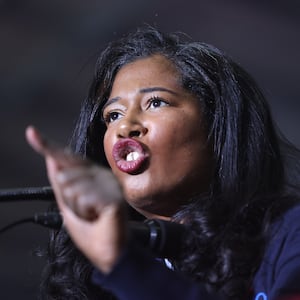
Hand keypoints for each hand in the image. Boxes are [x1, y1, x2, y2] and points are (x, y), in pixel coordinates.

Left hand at [26, 126, 126, 272]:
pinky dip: (86, 212)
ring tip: (92, 215)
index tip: (31, 133)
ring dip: (76, 208)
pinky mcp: (114, 195)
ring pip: (72, 187)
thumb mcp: (67, 204)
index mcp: (91, 175)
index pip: (66, 158)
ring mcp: (108, 184)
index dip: (47, 145)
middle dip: (67, 199)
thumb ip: (60, 181)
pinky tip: (99, 216)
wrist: (109, 251)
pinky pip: (84, 198)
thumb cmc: (90, 228)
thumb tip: (51, 158)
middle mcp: (100, 175)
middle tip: (84, 211)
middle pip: (63, 175)